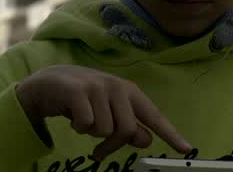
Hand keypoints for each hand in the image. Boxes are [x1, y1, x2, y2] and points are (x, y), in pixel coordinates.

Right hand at [16, 64, 193, 160]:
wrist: (46, 84)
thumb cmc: (82, 100)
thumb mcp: (107, 111)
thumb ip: (128, 125)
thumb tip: (146, 139)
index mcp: (128, 91)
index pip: (153, 115)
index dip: (170, 133)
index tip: (187, 149)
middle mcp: (116, 86)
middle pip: (126, 130)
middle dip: (111, 144)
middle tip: (98, 149)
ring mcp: (96, 87)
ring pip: (103, 130)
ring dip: (90, 133)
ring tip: (82, 120)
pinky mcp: (77, 91)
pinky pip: (85, 124)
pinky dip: (77, 127)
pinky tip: (71, 116)